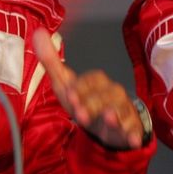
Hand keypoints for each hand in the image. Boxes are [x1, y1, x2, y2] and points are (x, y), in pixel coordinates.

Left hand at [32, 30, 145, 149]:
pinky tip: (132, 140)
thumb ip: (52, 61)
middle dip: (93, 104)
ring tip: (109, 119)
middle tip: (79, 114)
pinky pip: (134, 130)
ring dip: (115, 115)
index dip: (81, 87)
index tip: (70, 95)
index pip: (91, 80)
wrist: (105, 124)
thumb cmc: (84, 101)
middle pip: (106, 95)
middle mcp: (112, 93)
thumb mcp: (65, 83)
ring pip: (122, 109)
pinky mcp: (130, 127)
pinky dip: (134, 134)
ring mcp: (122, 110)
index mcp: (96, 82)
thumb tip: (38, 33)